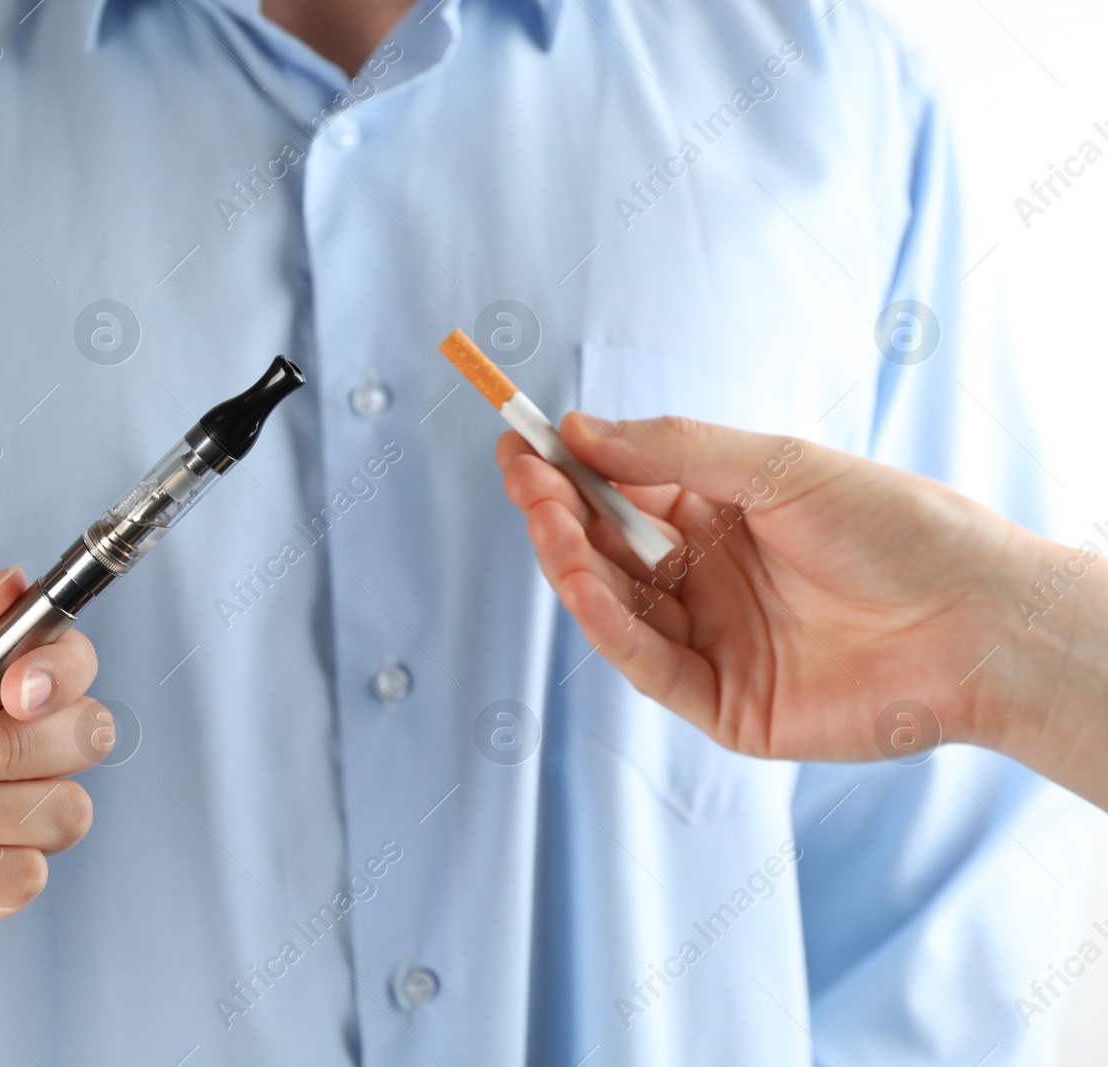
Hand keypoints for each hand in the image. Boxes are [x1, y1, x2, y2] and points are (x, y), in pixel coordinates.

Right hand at [497, 413, 1036, 762]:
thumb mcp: (776, 467)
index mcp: (720, 520)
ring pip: (616, 607)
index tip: (519, 444)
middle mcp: (707, 582)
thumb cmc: (895, 527)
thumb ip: (674, 452)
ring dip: (574, 565)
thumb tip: (581, 430)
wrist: (978, 619)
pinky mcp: (722, 704)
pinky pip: (649, 665)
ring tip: (546, 522)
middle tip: (523, 480)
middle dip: (558, 512)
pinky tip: (586, 584)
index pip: (621, 493)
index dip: (567, 471)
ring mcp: (712, 644)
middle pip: (607, 550)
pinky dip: (610, 626)